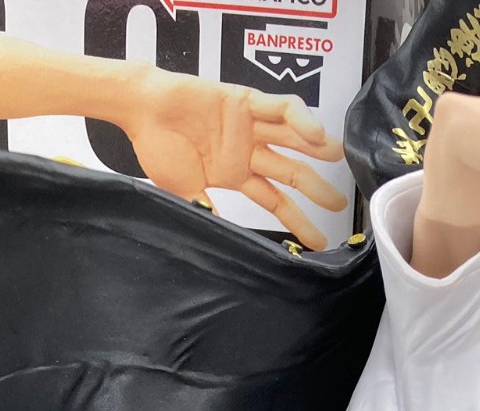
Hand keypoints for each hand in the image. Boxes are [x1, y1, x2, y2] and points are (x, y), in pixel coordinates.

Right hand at [124, 69, 347, 248]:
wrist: (139, 109)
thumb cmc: (156, 147)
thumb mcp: (183, 192)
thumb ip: (205, 212)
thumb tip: (223, 238)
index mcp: (236, 175)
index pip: (275, 201)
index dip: (298, 221)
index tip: (318, 242)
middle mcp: (248, 151)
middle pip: (290, 172)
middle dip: (317, 187)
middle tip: (340, 204)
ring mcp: (248, 126)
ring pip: (291, 139)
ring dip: (318, 147)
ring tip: (339, 158)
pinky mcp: (245, 100)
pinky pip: (279, 108)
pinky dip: (299, 119)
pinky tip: (315, 133)